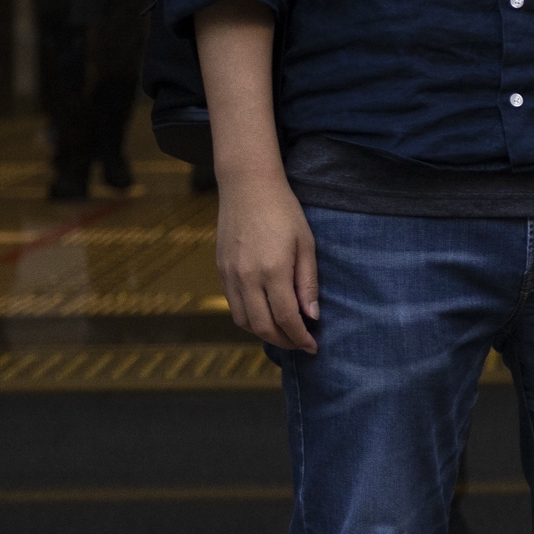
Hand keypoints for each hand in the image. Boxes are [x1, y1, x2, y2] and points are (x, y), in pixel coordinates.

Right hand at [216, 174, 320, 352]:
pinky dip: (249, 319)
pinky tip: (264, 316)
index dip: (300, 337)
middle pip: (263, 326)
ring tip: (284, 333)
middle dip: (283, 341)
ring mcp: (230, 275)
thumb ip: (307, 283)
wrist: (247, 187)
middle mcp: (247, 278)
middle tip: (300, 345)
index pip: (286, 318)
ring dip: (264, 334)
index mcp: (273, 271)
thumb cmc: (284, 211)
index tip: (313, 347)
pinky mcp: (220, 270)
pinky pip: (233, 306)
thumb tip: (312, 316)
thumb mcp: (306, 244)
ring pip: (244, 321)